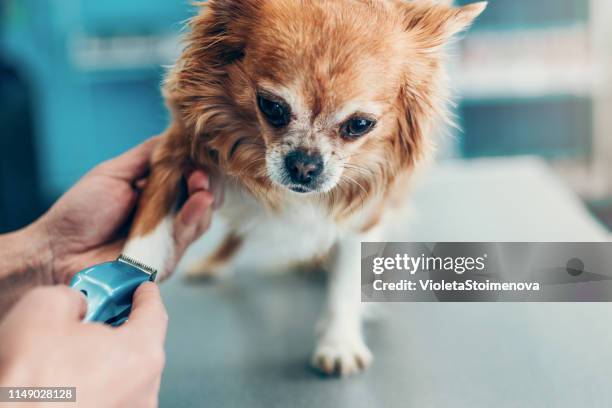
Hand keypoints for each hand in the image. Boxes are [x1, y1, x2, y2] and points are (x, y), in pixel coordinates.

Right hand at [0, 283, 166, 407]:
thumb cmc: (24, 379)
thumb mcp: (45, 308)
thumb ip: (75, 296)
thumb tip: (79, 305)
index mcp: (141, 354)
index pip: (155, 314)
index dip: (146, 296)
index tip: (142, 288)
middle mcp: (145, 389)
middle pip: (142, 346)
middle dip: (123, 327)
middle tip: (99, 315)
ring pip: (128, 375)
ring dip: (108, 359)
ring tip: (75, 352)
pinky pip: (114, 397)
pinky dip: (99, 384)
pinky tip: (71, 380)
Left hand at [31, 137, 218, 284]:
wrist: (57, 251)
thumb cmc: (80, 212)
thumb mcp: (114, 173)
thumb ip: (146, 156)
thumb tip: (176, 134)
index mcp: (154, 195)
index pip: (186, 179)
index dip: (197, 167)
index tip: (200, 154)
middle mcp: (165, 217)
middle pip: (199, 199)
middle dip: (204, 183)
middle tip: (201, 172)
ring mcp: (167, 240)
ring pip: (199, 219)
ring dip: (204, 200)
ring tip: (201, 184)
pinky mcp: (166, 260)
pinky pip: (186, 238)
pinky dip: (194, 218)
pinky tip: (199, 202)